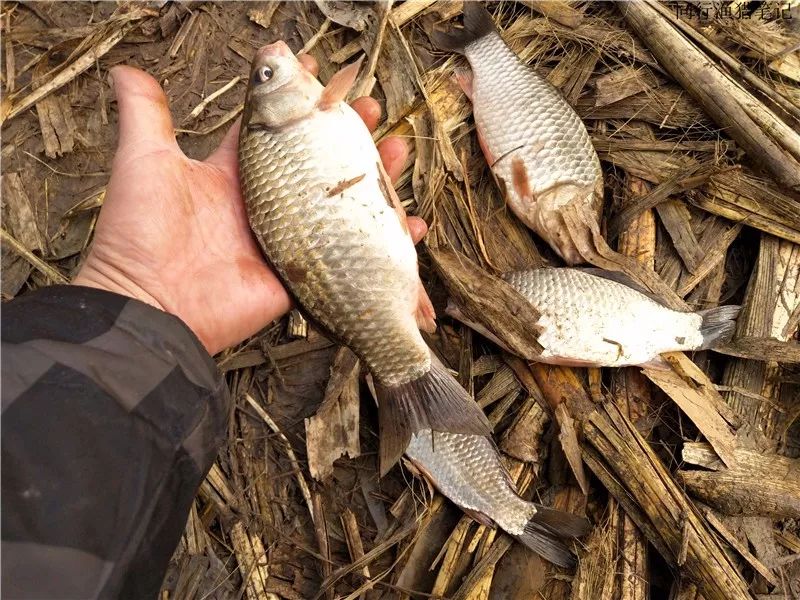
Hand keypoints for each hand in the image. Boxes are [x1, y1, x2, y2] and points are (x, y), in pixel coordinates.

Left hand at [73, 55, 426, 354]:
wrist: (153, 307)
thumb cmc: (141, 233)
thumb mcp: (144, 163)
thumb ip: (145, 116)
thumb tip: (126, 70)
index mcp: (235, 174)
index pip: (276, 130)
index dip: (299, 104)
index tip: (321, 73)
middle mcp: (266, 204)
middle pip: (317, 163)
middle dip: (347, 134)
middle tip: (370, 108)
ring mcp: (287, 240)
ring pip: (341, 203)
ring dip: (373, 178)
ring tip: (397, 151)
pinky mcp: (302, 274)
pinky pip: (351, 255)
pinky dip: (385, 242)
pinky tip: (409, 224)